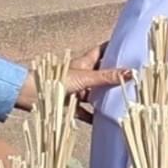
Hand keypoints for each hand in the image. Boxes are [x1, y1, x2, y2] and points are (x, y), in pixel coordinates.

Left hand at [14, 41, 131, 111]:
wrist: (32, 94)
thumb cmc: (57, 79)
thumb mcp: (86, 77)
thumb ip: (108, 77)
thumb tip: (131, 72)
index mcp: (85, 62)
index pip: (103, 50)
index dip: (114, 47)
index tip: (130, 47)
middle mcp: (82, 74)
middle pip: (102, 72)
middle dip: (115, 75)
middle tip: (134, 77)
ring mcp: (77, 89)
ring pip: (95, 92)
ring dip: (106, 96)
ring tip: (123, 99)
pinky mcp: (72, 104)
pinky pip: (86, 111)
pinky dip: (94, 116)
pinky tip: (104, 120)